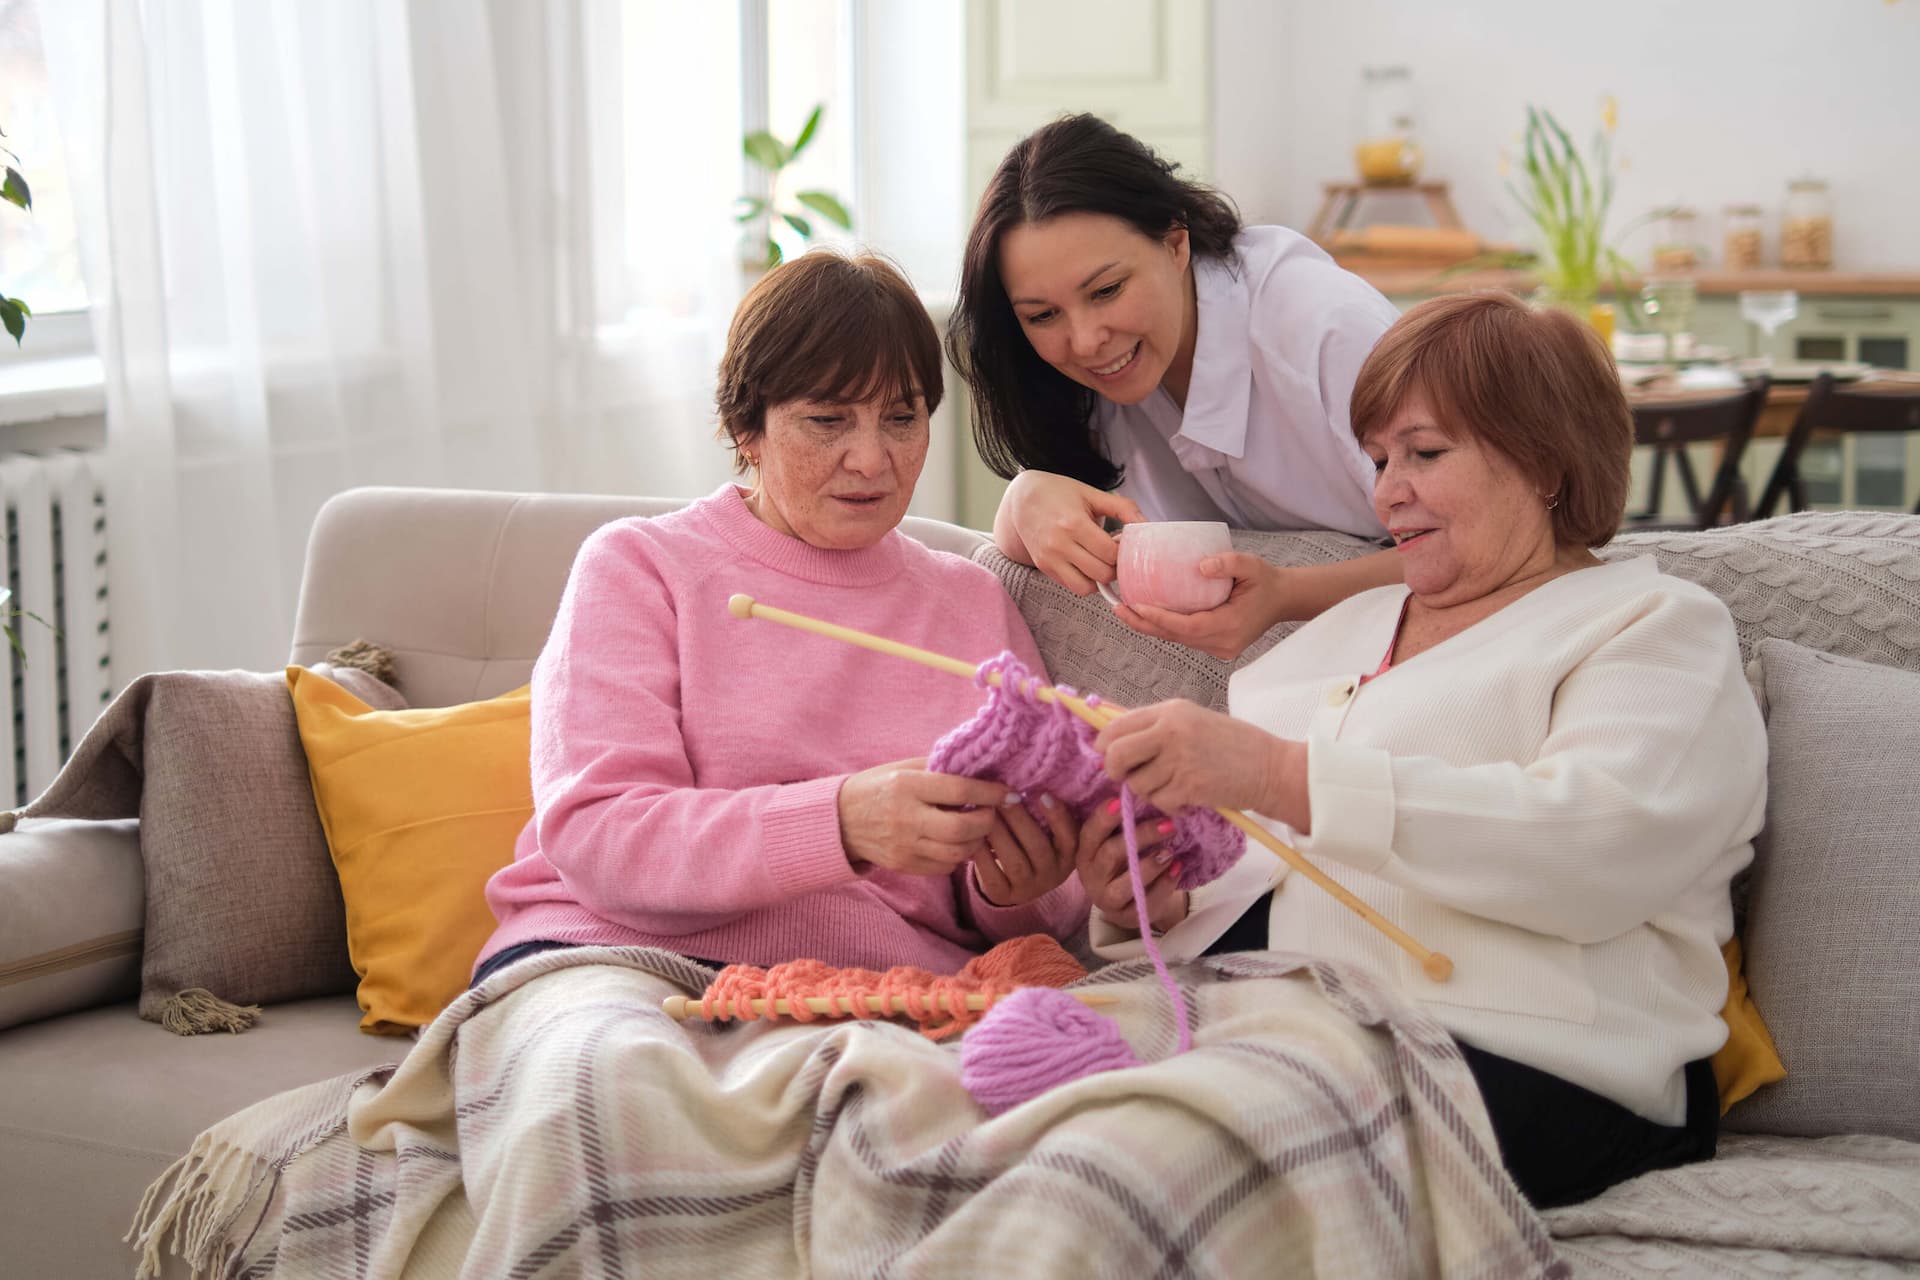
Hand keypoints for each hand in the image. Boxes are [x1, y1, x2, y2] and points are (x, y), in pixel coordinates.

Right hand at [838, 760, 1016, 875]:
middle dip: (988, 821)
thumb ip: (939, 768)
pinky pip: (944, 866)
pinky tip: (957, 842)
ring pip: (958, 852)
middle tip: (993, 812)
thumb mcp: (903, 768)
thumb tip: (982, 769)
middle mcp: (906, 818)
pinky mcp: (904, 865)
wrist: (840, 820)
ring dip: (976, 841)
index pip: (960, 790)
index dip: (990, 792)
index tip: (1008, 791)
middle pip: (963, 827)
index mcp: (907, 786)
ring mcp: (904, 846)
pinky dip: (958, 856)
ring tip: (977, 827)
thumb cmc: (878, 787)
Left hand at [972, 794, 1079, 906]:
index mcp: (1067, 857)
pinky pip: (992, 875)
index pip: (1070, 839)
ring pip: (1014, 862)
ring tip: (985, 813)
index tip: (1042, 794)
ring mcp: (1028, 889)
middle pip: (1038, 848)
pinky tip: (973, 835)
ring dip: (999, 834)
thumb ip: (1044, 814)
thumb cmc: (1029, 844)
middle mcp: (1052, 876)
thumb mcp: (1046, 834)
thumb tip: (1030, 779)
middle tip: (1002, 798)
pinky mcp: (1004, 896)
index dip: (1058, 817)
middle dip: (1019, 820)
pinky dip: (982, 854)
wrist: (1013, 881)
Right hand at [993, 470, 1144, 596]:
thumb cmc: (1061, 494)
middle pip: (1102, 574)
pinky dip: (1085, 580)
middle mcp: (1059, 544)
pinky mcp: (1044, 568)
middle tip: (1114, 553)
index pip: (1110, 553)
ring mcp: (1049, 559)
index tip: (1121, 542)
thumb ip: (1124, 508)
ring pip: (1087, 588)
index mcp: (1074, 523)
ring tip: (1100, 561)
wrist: (1022, 500)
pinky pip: (1073, 587)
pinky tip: (1086, 563)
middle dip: (1114, 567)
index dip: (1122, 552)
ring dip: (1099, 579)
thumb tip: (1148, 526)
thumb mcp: (1093, 494)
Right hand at [1074, 800, 1188, 932]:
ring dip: (1151, 865)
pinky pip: (1146, 902)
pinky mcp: (1127, 916)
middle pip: (1111, 854)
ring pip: (1126, 883)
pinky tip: (1177, 868)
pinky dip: (1165, 885)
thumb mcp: (1113, 838)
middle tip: (1169, 824)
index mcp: (1084, 851)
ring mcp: (1107, 899)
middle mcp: (1091, 875)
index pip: (1090, 832)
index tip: (1122, 801)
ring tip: (1171, 851)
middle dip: (1141, 837)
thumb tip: (1129, 782)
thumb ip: (1117, 818)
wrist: (1130, 900)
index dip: (1104, 817)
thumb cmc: (1122, 858)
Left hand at [1093, 700, 1306, 822]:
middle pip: (1116, 753)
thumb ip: (1156, 726)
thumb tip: (1113, 734)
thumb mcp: (1193, 721)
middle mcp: (1171, 730)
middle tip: (1126, 777)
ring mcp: (1180, 759)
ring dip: (1151, 792)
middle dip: (1114, 770)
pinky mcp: (1190, 786)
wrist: (1271, 767)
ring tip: (1175, 786)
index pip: (1117, 724)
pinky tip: (1188, 799)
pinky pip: (1160, 802)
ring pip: (1138, 784)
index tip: (1107, 756)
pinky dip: (1170, 807)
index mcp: (1171, 711)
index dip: (1104, 744)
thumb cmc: (1233, 745)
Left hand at [1111, 552, 1286, 660]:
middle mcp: (1222, 643)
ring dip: (1150, 627)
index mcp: (1230, 626)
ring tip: (1124, 610)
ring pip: (1177, 639)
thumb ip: (1228, 563)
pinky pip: (1184, 637)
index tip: (1137, 606)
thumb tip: (1200, 566)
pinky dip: (1164, 627)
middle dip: (1145, 624)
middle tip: (1118, 607)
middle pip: (1175, 637)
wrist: (1283, 600)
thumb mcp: (1252, 565)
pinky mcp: (1215, 646)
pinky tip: (1146, 613)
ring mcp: (1219, 648)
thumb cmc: (1266, 581)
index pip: (1188, 626)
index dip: (1160, 619)